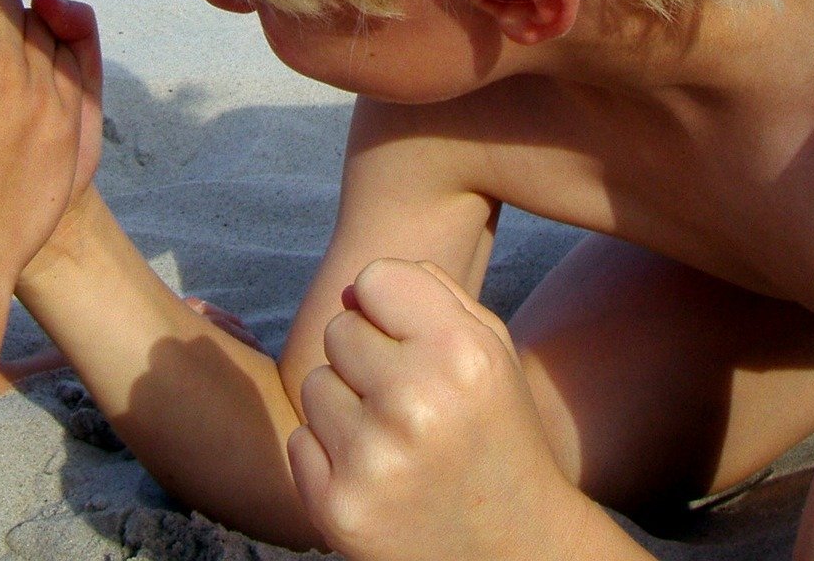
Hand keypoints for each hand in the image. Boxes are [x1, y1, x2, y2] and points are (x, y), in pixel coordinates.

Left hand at [288, 260, 591, 560]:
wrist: (514, 548)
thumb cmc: (496, 430)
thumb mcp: (491, 350)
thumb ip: (428, 293)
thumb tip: (354, 287)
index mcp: (460, 355)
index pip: (374, 280)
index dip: (389, 308)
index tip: (412, 341)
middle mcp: (415, 404)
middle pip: (338, 329)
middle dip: (367, 357)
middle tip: (408, 397)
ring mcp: (372, 461)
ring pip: (313, 384)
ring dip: (346, 405)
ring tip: (394, 436)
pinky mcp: (338, 507)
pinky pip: (299, 441)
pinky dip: (328, 454)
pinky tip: (376, 472)